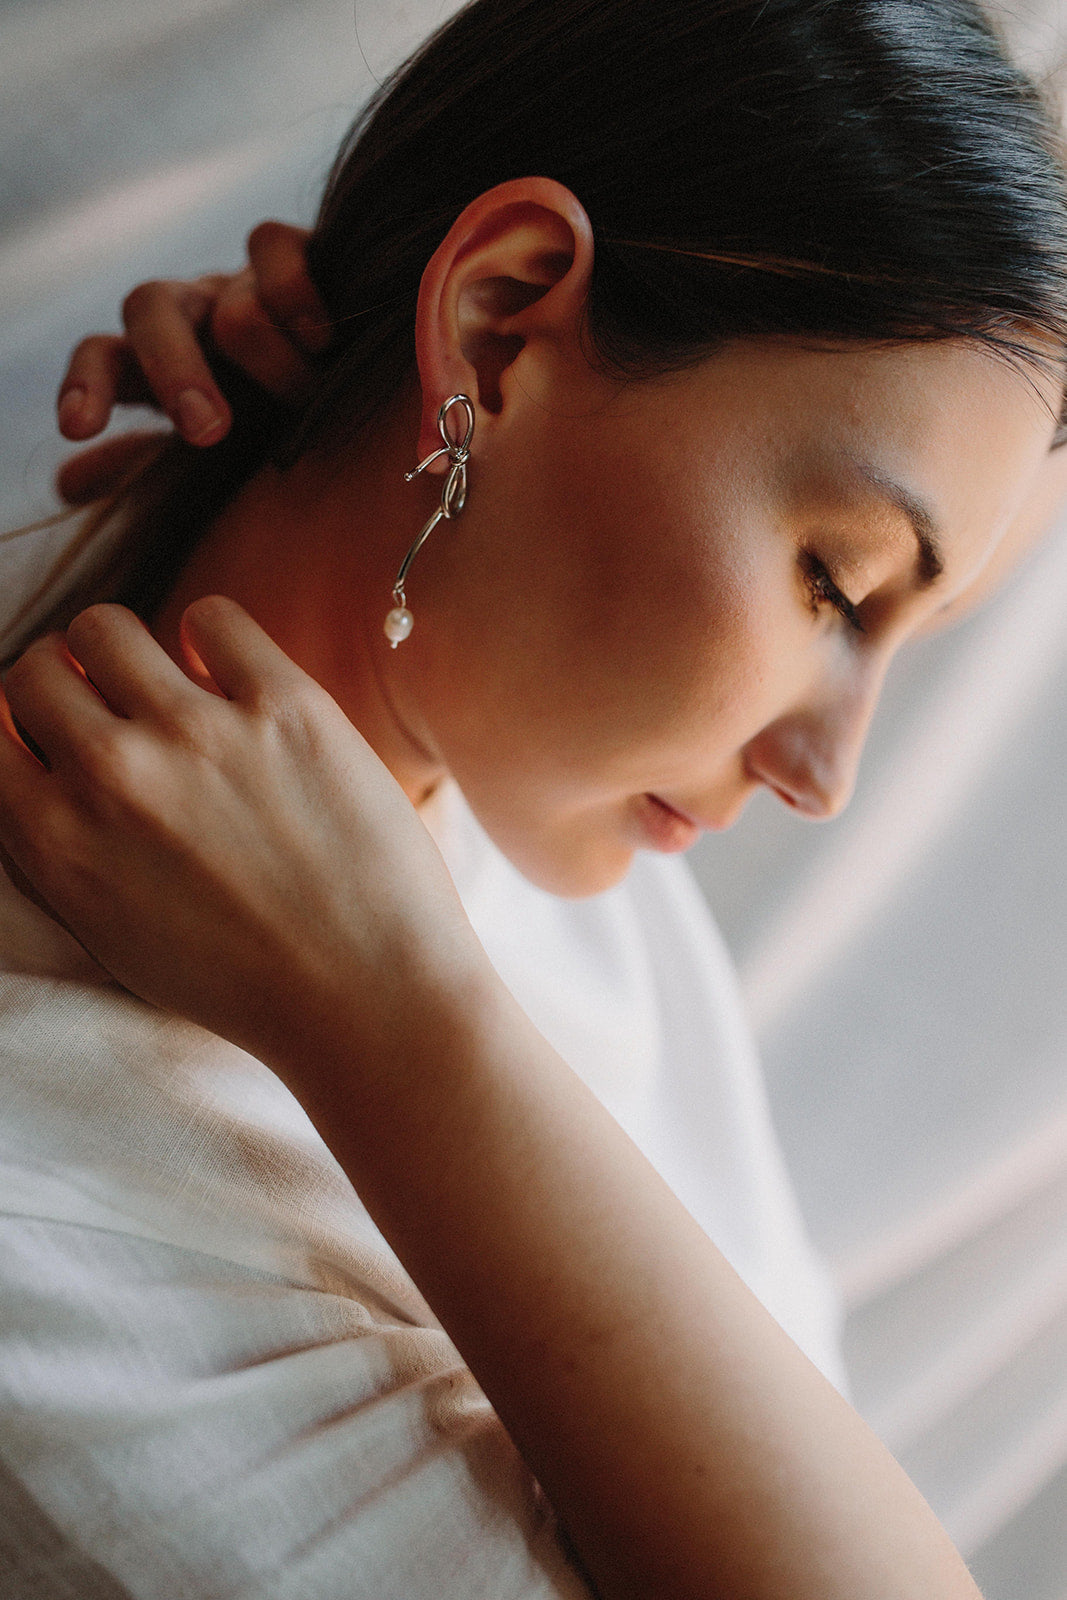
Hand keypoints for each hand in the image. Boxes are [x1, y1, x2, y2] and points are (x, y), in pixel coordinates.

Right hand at [0, 599, 473, 1066]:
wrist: (369, 1000)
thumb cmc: (247, 985)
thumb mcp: (113, 931)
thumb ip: (63, 846)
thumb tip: (45, 768)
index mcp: (56, 840)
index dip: (23, 726)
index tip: (59, 732)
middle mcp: (111, 774)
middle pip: (37, 669)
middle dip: (67, 681)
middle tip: (114, 706)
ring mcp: (198, 732)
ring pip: (105, 628)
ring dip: (124, 649)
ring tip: (167, 682)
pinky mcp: (285, 706)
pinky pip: (214, 616)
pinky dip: (213, 636)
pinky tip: (233, 674)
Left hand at [54, 223, 327, 503]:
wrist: (370, 392)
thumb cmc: (282, 433)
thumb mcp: (217, 463)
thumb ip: (146, 466)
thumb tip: (66, 484)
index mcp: (158, 361)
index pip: (102, 357)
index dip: (85, 387)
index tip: (80, 429)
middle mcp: (192, 311)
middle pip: (150, 308)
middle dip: (177, 374)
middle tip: (209, 432)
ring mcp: (243, 278)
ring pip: (225, 298)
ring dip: (268, 360)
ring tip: (304, 398)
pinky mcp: (300, 249)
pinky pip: (271, 244)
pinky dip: (294, 293)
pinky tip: (322, 340)